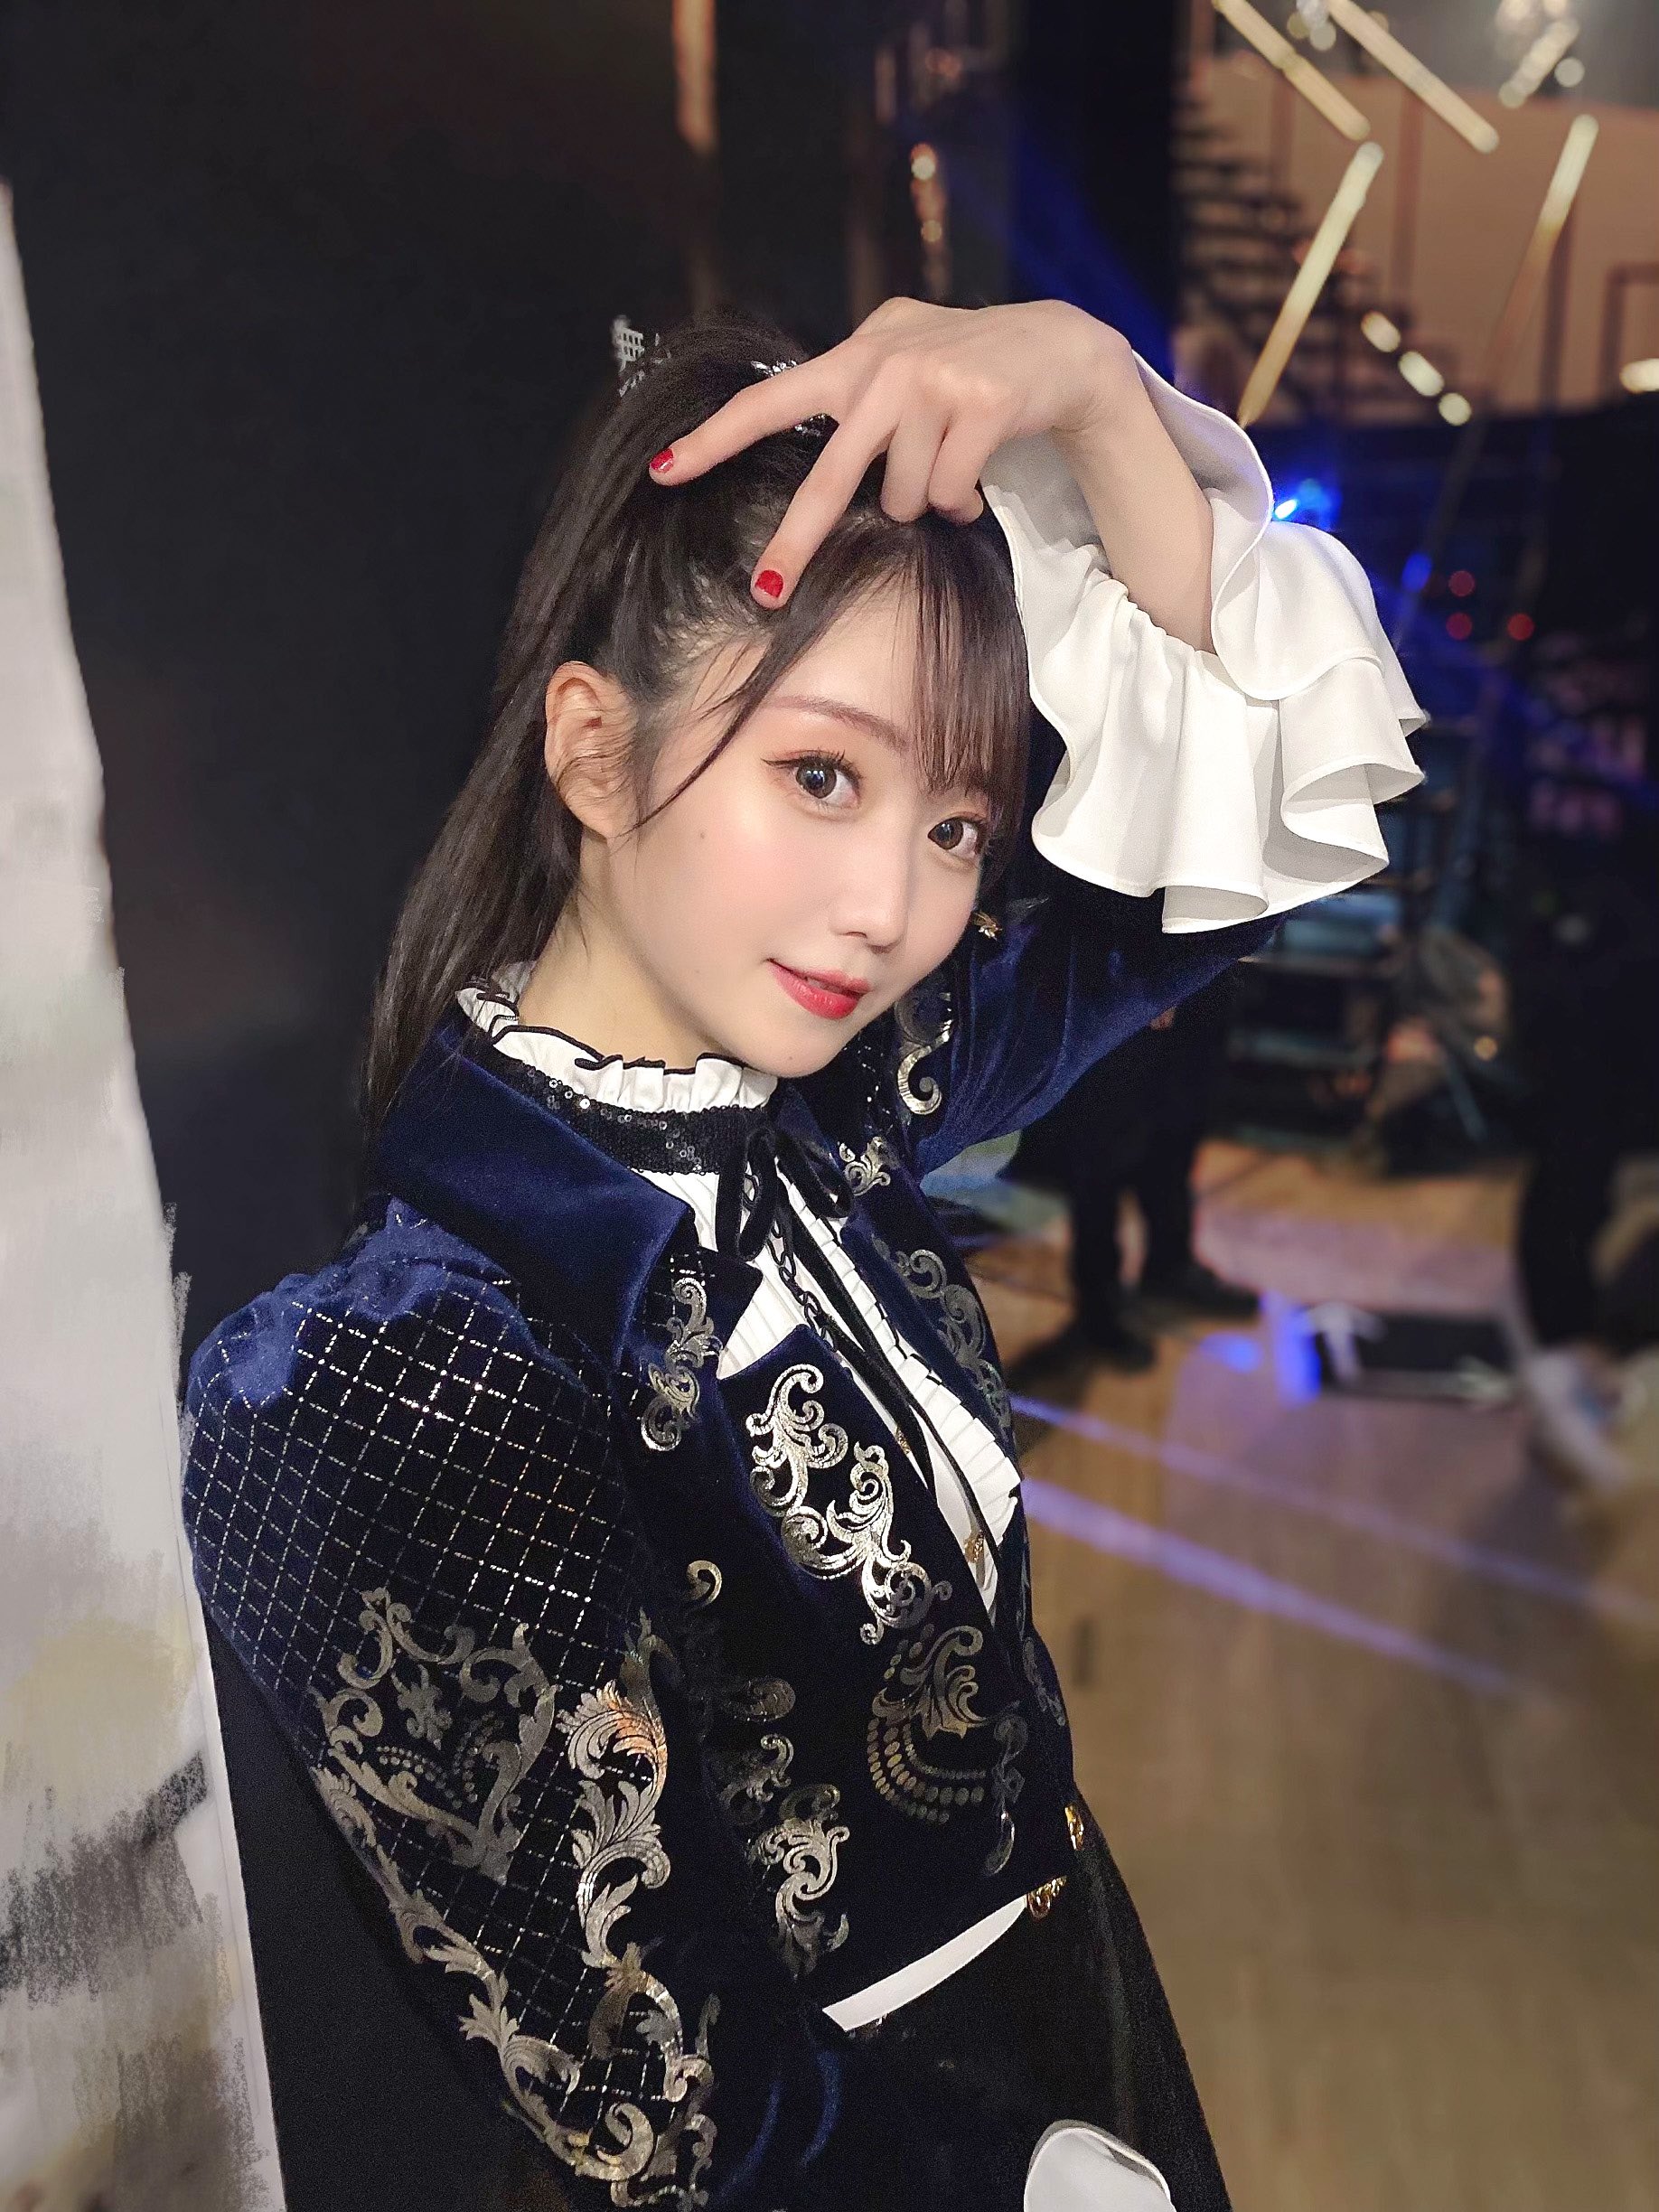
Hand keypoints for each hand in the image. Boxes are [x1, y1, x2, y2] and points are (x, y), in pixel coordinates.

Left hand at [648, 298, 1130, 606]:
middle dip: (795, 545)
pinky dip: (963, 502)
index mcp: (851, 360)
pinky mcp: (981, 406)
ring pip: (904, 498)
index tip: (662, 470)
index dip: (712, 441)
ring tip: (946, 468)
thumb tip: (799, 417)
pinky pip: (950, 495)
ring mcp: (932, 385)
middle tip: (768, 594)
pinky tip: (978, 473)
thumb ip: (852, 381)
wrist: (1055, 347)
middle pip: (828, 480)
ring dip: (925, 502)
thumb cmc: (966, 362)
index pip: (766, 404)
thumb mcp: (900, 353)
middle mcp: (883, 367)